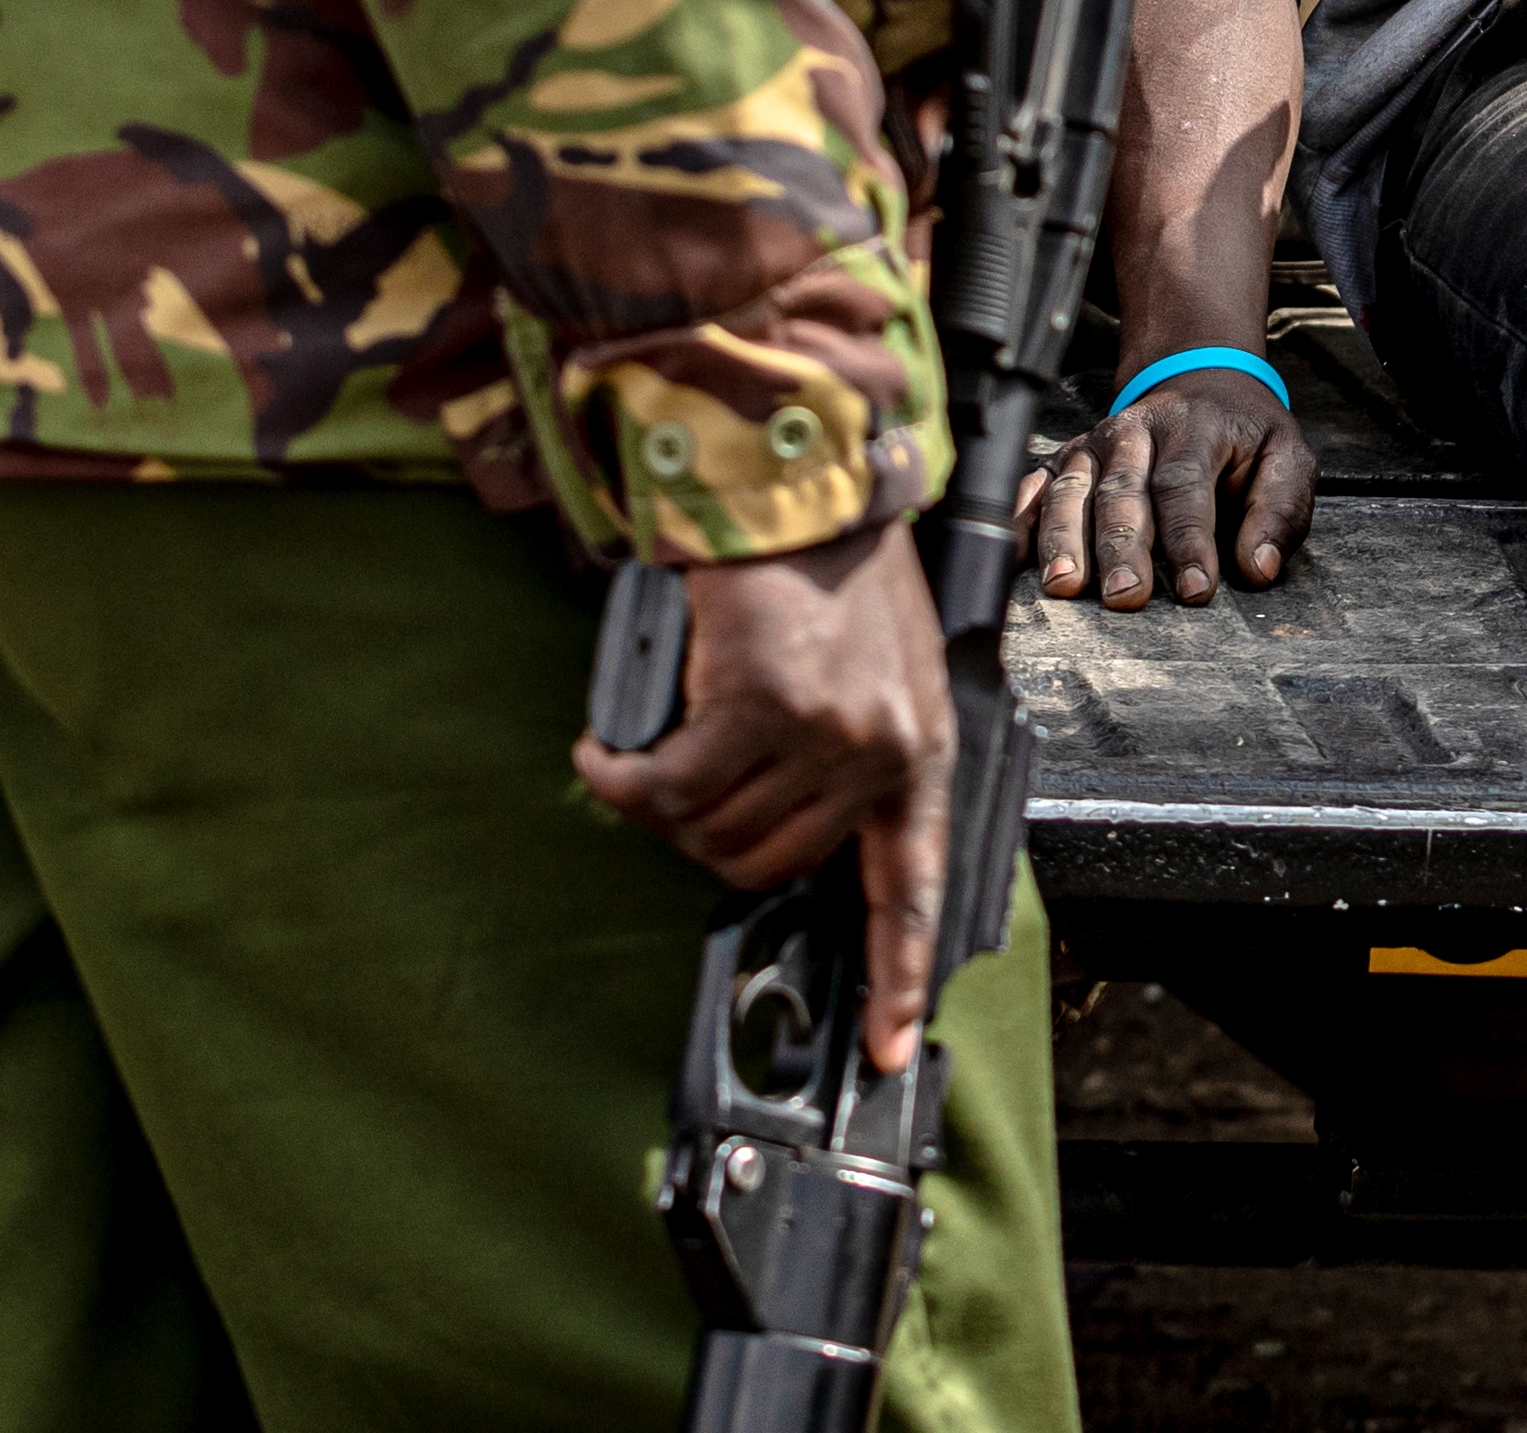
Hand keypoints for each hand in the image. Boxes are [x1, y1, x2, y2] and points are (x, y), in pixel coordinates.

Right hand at [569, 519, 951, 1070]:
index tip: (887, 1044)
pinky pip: (667, 790)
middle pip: (770, 868)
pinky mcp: (758, 707)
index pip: (914, 889)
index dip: (897, 974)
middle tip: (677, 788)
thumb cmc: (835, 571)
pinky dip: (621, 777)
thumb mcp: (881, 669)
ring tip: (644, 757)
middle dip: (706, 842)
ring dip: (660, 808)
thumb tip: (794, 830)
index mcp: (920, 753)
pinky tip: (607, 750)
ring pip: (713, 834)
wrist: (805, 482)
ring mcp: (823, 734)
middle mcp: (881, 754)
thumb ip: (855, 751)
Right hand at [1026, 359, 1314, 605]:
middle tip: (1125, 597)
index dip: (1189, 540)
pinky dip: (1020, 519)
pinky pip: (1035, 487)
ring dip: (1065, 539)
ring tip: (1064, 585)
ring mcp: (1093, 444)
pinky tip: (1012, 555)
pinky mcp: (1064, 459)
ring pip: (1072, 491)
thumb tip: (1259, 568)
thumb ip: (1280, 511)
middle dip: (1122, 547)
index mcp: (1194, 429)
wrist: (1199, 382)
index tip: (1195, 590)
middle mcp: (1136, 432)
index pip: (1185, 486)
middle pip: (1123, 492)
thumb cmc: (1245, 437)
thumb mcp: (1287, 458)